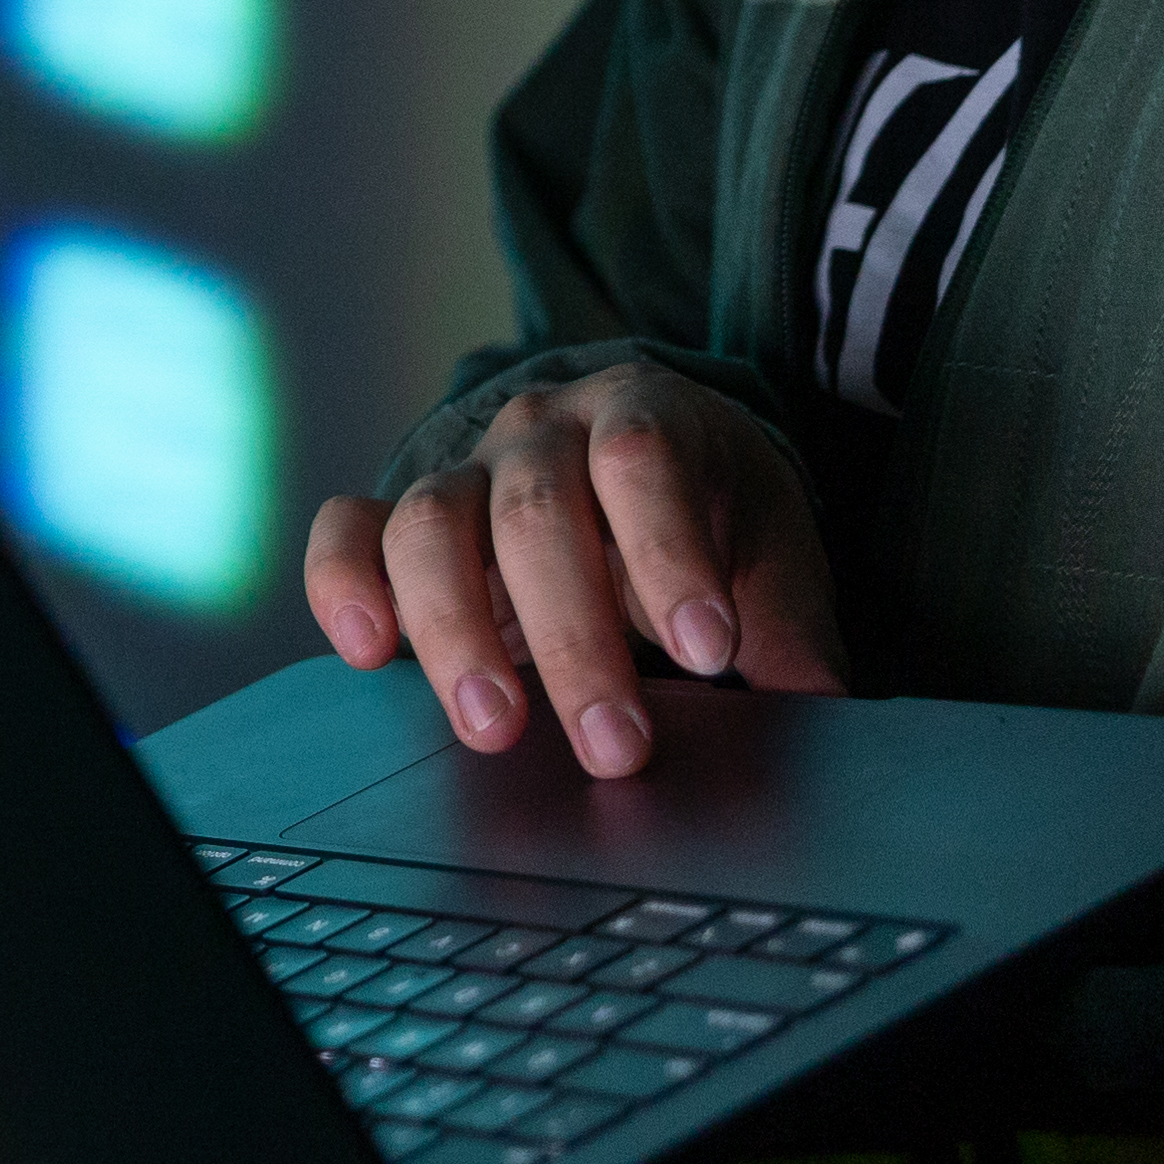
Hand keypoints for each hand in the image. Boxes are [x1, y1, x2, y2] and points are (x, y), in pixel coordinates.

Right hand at [301, 360, 845, 777]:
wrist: (617, 445)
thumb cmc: (700, 501)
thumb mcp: (766, 542)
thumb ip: (788, 619)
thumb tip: (819, 706)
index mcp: (636, 415)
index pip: (642, 464)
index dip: (669, 552)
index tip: (709, 650)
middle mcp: (536, 432)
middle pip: (536, 515)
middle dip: (575, 640)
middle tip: (617, 747)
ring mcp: (457, 468)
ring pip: (431, 527)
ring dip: (458, 633)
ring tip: (496, 730)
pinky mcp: (393, 513)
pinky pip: (346, 533)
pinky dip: (344, 588)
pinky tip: (369, 653)